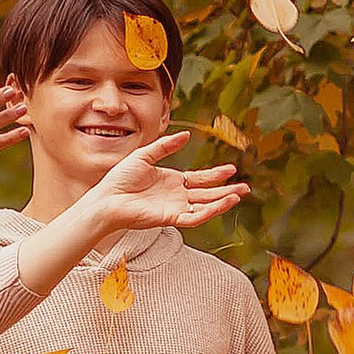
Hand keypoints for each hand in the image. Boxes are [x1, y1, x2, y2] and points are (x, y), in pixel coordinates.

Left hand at [78, 131, 249, 240]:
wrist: (108, 198)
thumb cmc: (120, 178)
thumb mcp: (145, 155)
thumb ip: (165, 146)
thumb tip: (186, 135)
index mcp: (172, 181)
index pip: (200, 179)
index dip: (216, 175)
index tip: (232, 169)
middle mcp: (176, 196)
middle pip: (207, 194)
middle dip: (227, 191)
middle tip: (245, 188)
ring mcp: (175, 207)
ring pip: (205, 206)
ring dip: (222, 201)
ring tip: (239, 195)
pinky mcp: (170, 218)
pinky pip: (195, 217)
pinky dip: (210, 211)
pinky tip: (223, 203)